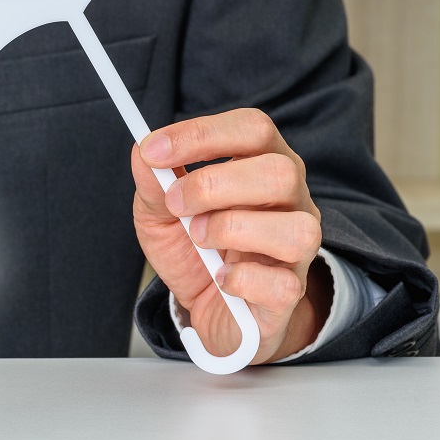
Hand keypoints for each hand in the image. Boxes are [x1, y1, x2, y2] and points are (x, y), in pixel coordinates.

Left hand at [132, 109, 331, 363]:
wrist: (211, 310)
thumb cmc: (194, 251)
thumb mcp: (161, 215)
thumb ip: (153, 184)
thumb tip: (141, 153)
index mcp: (262, 164)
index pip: (252, 129)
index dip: (201, 134)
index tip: (152, 151)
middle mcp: (291, 200)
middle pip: (278, 172)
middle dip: (212, 184)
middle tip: (176, 204)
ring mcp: (299, 247)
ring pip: (294, 228)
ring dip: (231, 230)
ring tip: (199, 238)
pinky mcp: (290, 292)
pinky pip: (282, 284)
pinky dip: (240, 281)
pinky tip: (220, 278)